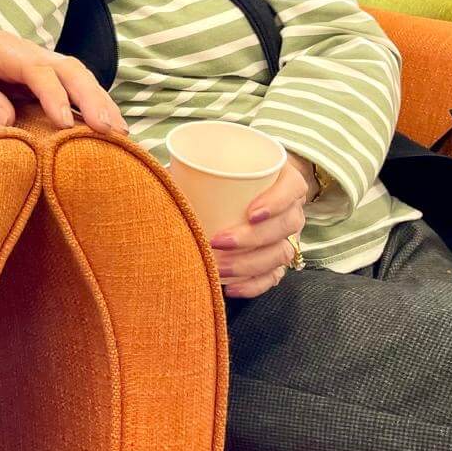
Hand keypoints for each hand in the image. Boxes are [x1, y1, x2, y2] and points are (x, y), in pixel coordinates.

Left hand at [0, 27, 127, 136]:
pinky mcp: (41, 76)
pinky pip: (71, 86)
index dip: (53, 94)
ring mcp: (36, 61)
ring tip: (120, 132)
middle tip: (111, 130)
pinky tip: (106, 125)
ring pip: (77, 75)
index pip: (36, 68)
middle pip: (68, 68)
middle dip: (92, 97)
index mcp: (0, 47)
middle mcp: (25, 50)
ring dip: (99, 101)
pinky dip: (90, 104)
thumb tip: (6, 121)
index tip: (64, 123)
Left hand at [210, 158, 310, 298]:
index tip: (251, 213)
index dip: (276, 202)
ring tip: (219, 267)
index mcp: (284, 179)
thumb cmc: (225, 172)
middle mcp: (291, 209)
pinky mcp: (278, 260)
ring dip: (249, 264)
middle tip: (218, 240)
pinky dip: (254, 285)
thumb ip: (197, 165)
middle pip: (285, 226)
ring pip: (280, 254)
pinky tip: (232, 287)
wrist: (241, 188)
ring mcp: (287, 237)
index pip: (292, 188)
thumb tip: (159, 173)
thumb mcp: (216, 162)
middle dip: (253, 238)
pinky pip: (273, 277)